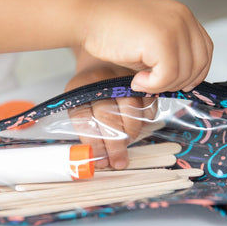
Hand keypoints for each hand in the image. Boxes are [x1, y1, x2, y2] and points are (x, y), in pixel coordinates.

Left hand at [65, 51, 156, 168]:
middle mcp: (101, 81)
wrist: (100, 63)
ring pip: (131, 111)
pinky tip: (138, 128)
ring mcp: (122, 78)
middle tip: (118, 162)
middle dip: (115, 145)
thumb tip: (101, 159)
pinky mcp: (141, 81)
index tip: (101, 162)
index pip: (85, 120)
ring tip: (127, 144)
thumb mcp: (79, 107)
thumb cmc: (89, 92)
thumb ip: (87, 130)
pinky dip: (145, 121)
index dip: (94, 144)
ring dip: (130, 134)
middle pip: (108, 117)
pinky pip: (147, 106)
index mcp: (79, 89)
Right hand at [81, 0, 212, 92]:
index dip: (197, 72)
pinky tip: (136, 80)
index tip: (180, 85)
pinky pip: (167, 76)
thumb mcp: (150, 43)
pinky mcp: (161, 40)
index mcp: (182, 16)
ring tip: (141, 82)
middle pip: (199, 63)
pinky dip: (152, 85)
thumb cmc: (114, 32)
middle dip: (179, 83)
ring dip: (162, 86)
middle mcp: (182, 18)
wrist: (90, 19)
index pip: (205, 50)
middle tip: (154, 85)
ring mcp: (174, 27)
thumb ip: (170, 56)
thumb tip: (181, 82)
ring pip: (183, 73)